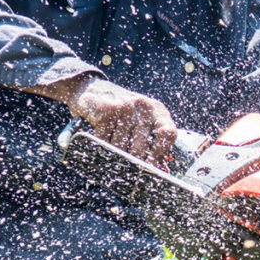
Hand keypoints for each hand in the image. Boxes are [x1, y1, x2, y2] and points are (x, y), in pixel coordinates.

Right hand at [26, 75, 176, 167]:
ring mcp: (126, 107)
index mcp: (158, 111)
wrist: (92, 89)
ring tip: (111, 151)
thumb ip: (154, 145)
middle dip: (133, 162)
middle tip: (128, 169)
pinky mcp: (107, 109)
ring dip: (114, 155)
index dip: (161, 153)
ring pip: (120, 147)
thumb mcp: (143, 124)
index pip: (168, 133)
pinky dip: (101, 147)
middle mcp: (144, 107)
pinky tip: (100, 143)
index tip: (154, 166)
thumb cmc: (123, 112)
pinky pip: (104, 140)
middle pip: (142, 147)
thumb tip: (162, 169)